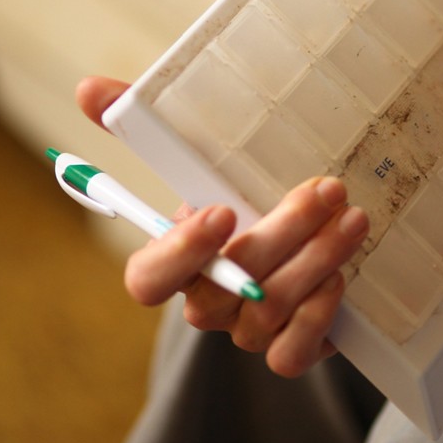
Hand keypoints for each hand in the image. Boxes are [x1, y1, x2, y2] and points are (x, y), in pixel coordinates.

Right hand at [76, 77, 367, 376]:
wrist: (302, 248)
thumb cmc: (242, 201)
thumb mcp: (201, 163)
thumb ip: (147, 130)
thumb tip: (89, 88)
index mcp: (176, 262)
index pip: (149, 278)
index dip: (180, 252)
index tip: (220, 211)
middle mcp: (207, 303)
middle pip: (225, 287)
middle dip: (281, 234)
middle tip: (326, 191)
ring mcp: (246, 331)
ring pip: (268, 312)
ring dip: (316, 260)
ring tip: (353, 217)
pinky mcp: (290, 351)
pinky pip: (291, 354)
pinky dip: (317, 318)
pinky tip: (341, 277)